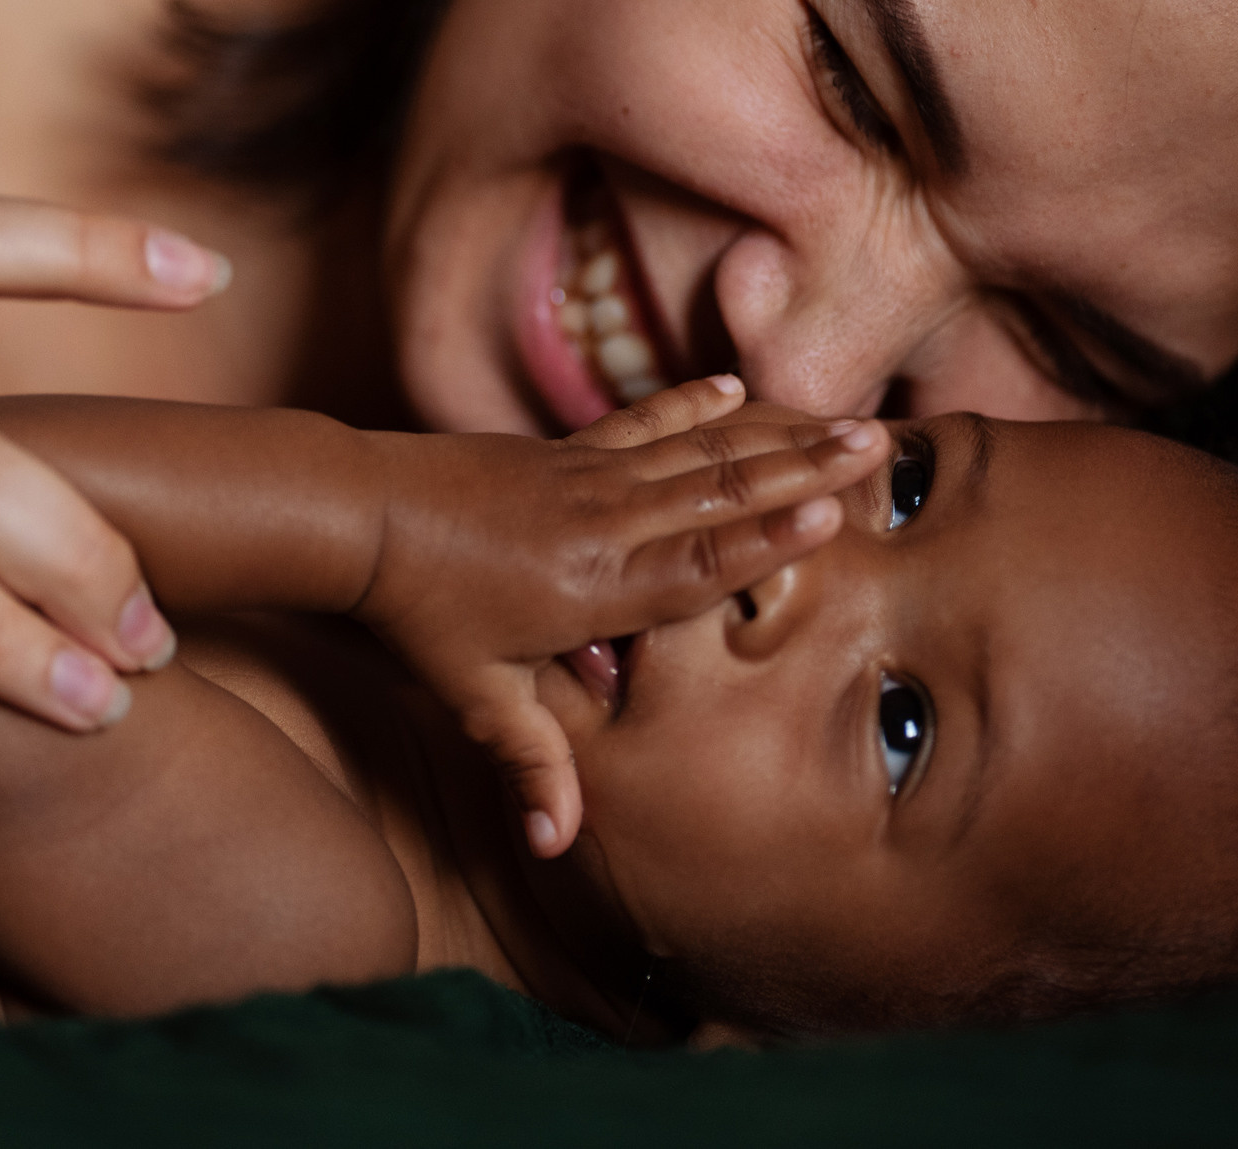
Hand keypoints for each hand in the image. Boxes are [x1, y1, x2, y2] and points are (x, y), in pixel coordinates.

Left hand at [350, 376, 886, 856]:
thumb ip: (531, 763)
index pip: (701, 565)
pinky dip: (692, 407)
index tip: (838, 515)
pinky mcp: (564, 451)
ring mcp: (587, 478)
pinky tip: (737, 390)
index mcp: (595, 590)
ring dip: (775, 437)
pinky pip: (644, 425)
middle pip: (721, 496)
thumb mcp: (476, 697)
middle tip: (879, 446)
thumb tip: (554, 847)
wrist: (359, 516)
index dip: (771, 541)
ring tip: (843, 420)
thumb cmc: (419, 615)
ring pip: (697, 453)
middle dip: (804, 473)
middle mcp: (605, 525)